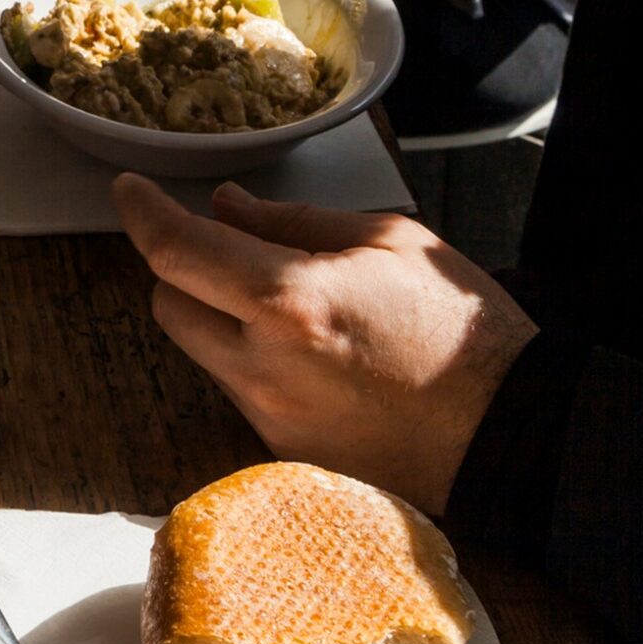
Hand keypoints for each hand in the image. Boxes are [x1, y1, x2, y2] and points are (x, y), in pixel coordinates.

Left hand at [116, 175, 538, 512]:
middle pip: (168, 305)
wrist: (513, 435)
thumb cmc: (463, 332)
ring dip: (220, 320)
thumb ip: (294, 220)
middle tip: (232, 253)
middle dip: (187, 271)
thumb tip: (226, 207)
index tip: (130, 191)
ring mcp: (268, 417)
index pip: (177, 252)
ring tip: (293, 311)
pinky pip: (239, 392)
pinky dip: (254, 364)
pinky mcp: (281, 452)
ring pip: (201, 352)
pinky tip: (315, 359)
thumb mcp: (390, 242)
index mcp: (289, 302)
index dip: (143, 214)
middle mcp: (263, 366)